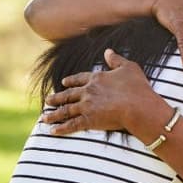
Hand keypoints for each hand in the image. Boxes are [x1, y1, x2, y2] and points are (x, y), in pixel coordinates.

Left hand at [43, 49, 170, 136]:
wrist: (138, 106)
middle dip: (57, 98)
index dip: (71, 80)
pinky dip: (61, 129)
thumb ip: (116, 60)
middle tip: (47, 100)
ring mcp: (86, 106)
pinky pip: (72, 125)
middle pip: (68, 94)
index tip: (63, 82)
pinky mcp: (88, 120)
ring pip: (66, 110)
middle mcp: (88, 91)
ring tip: (44, 118)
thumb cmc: (137, 87)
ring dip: (54, 115)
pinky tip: (53, 131)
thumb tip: (107, 51)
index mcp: (96, 78)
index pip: (80, 79)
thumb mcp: (128, 67)